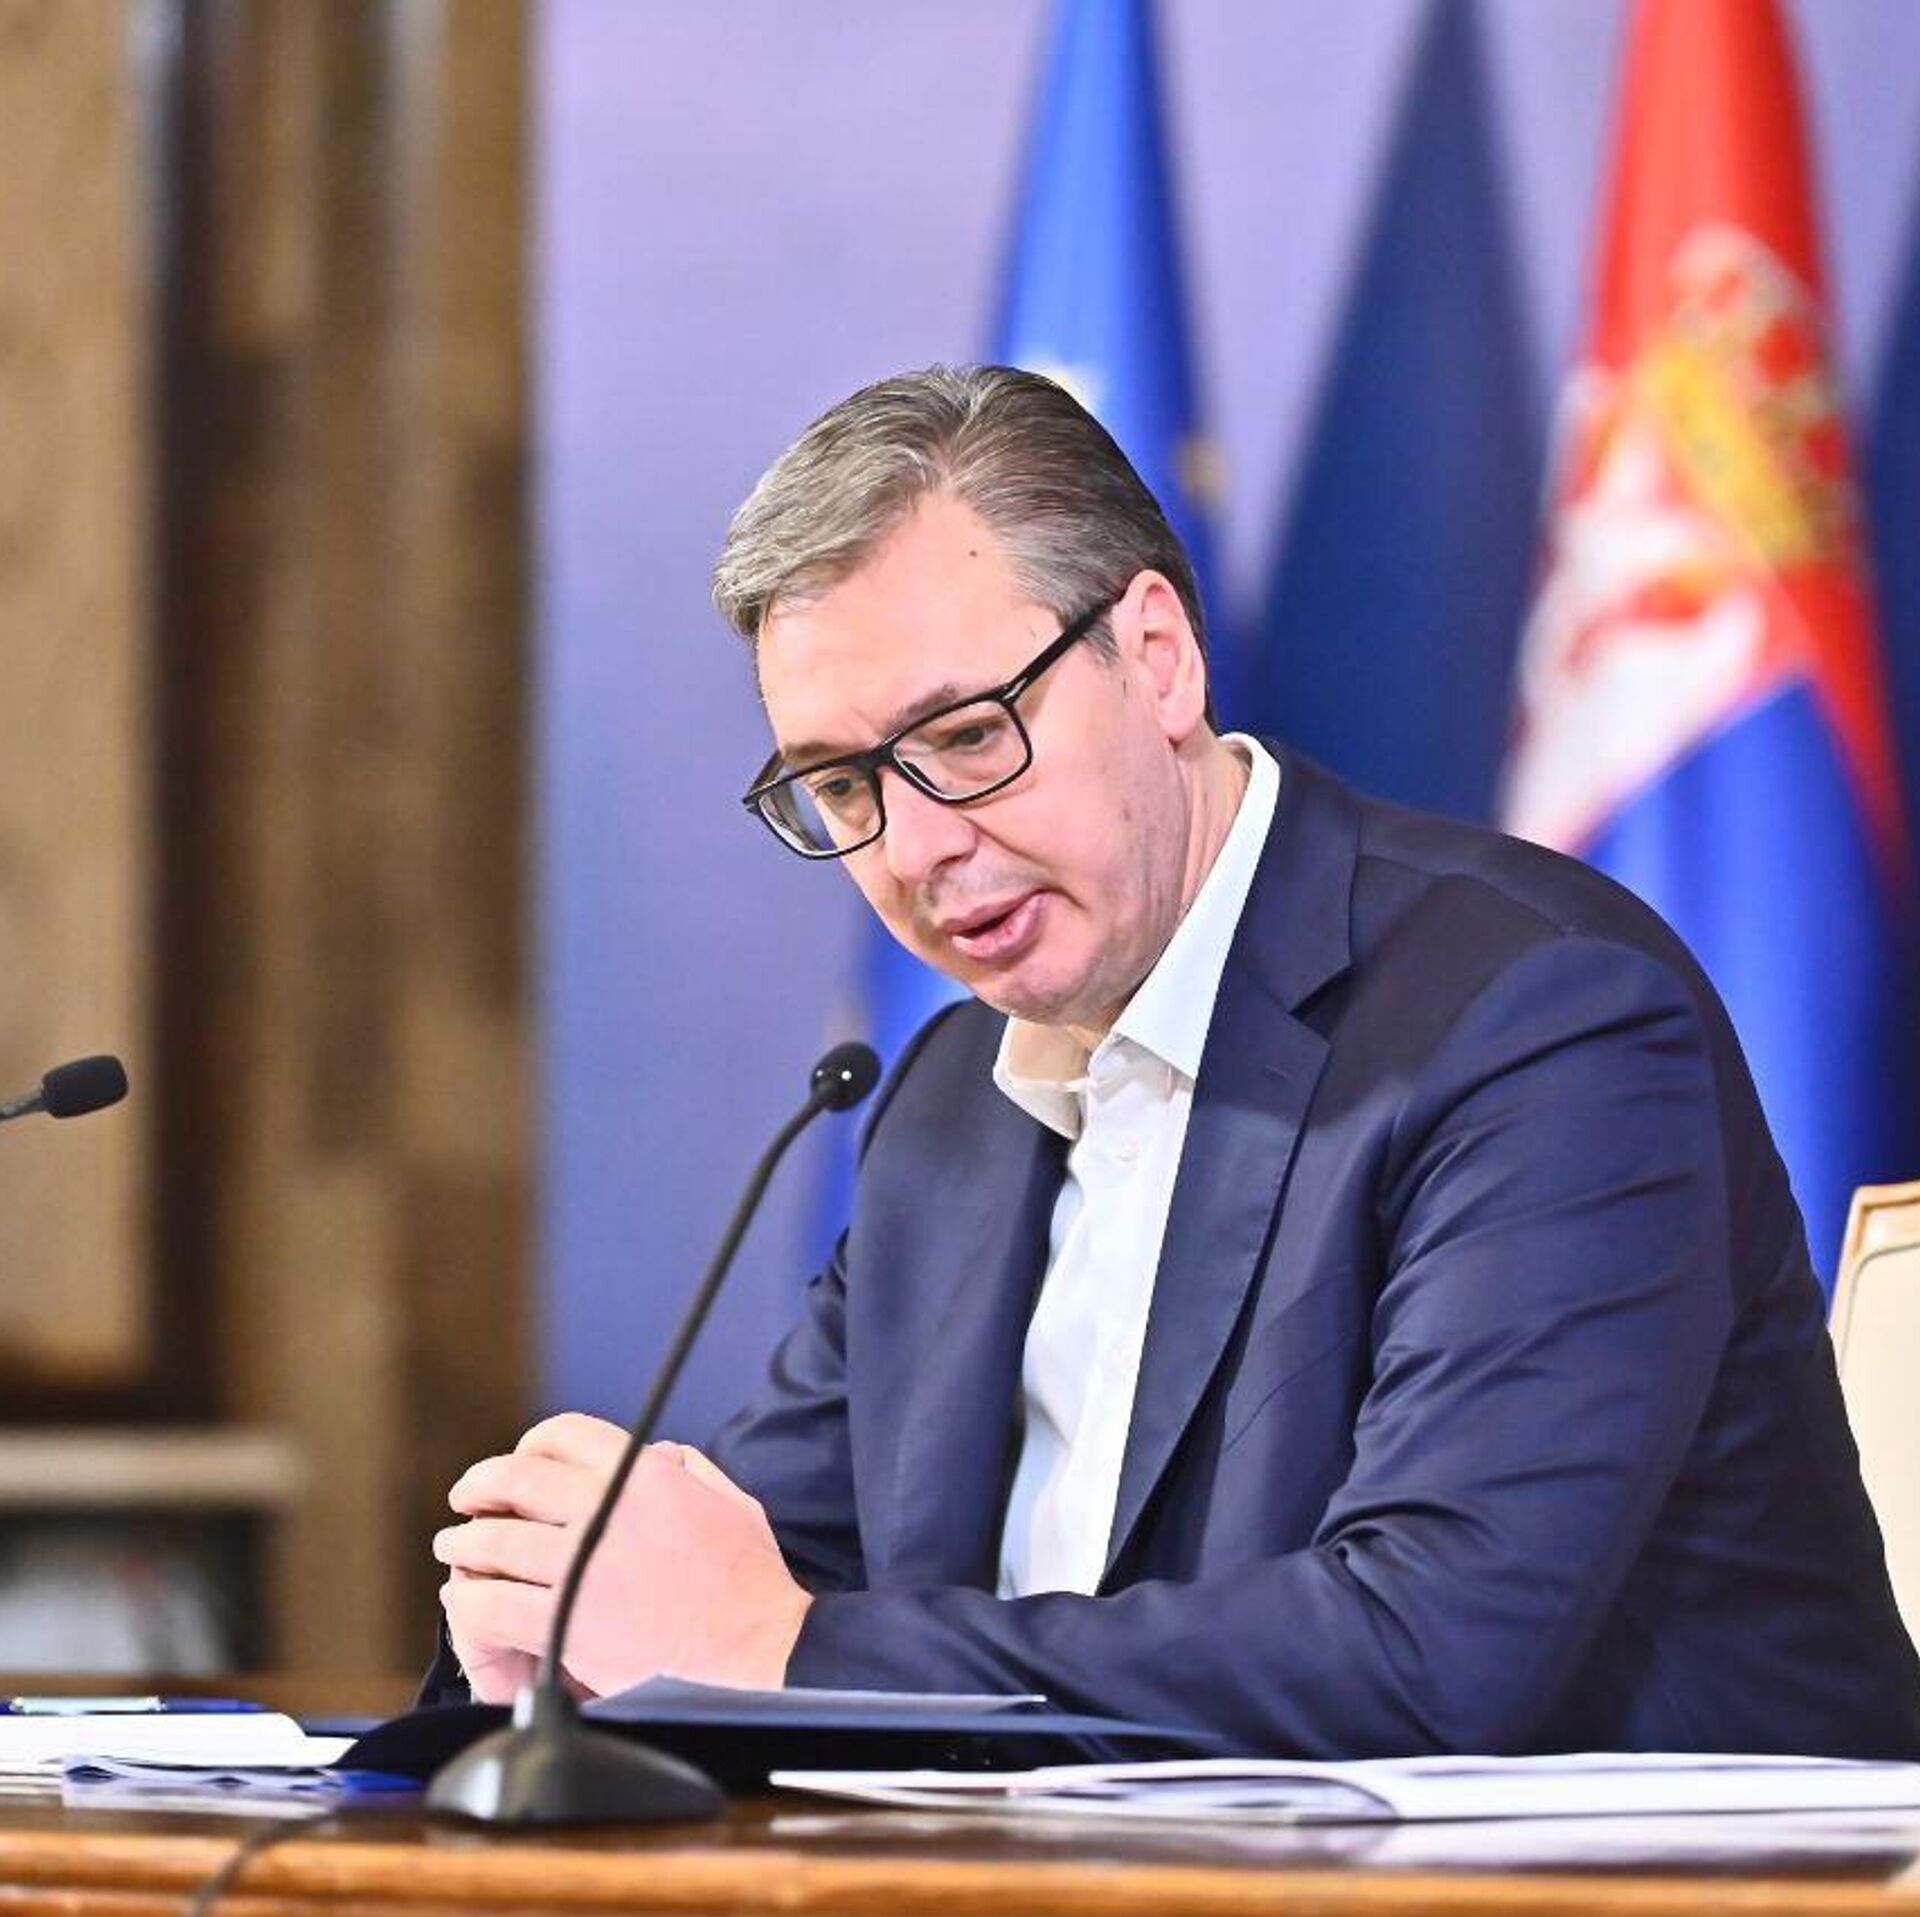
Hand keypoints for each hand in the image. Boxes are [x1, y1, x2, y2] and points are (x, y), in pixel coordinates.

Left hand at [435, 1412, 811, 1701]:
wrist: (757, 1650)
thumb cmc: (748, 1581)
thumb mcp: (728, 1500)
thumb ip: (685, 1469)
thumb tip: (655, 1455)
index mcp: (645, 1474)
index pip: (564, 1433)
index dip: (529, 1444)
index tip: (517, 1462)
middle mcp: (607, 1507)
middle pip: (516, 1478)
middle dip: (481, 1485)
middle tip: (467, 1498)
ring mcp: (582, 1565)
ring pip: (494, 1540)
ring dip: (465, 1541)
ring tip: (456, 1548)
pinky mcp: (565, 1622)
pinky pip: (493, 1602)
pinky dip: (469, 1597)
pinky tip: (466, 1597)